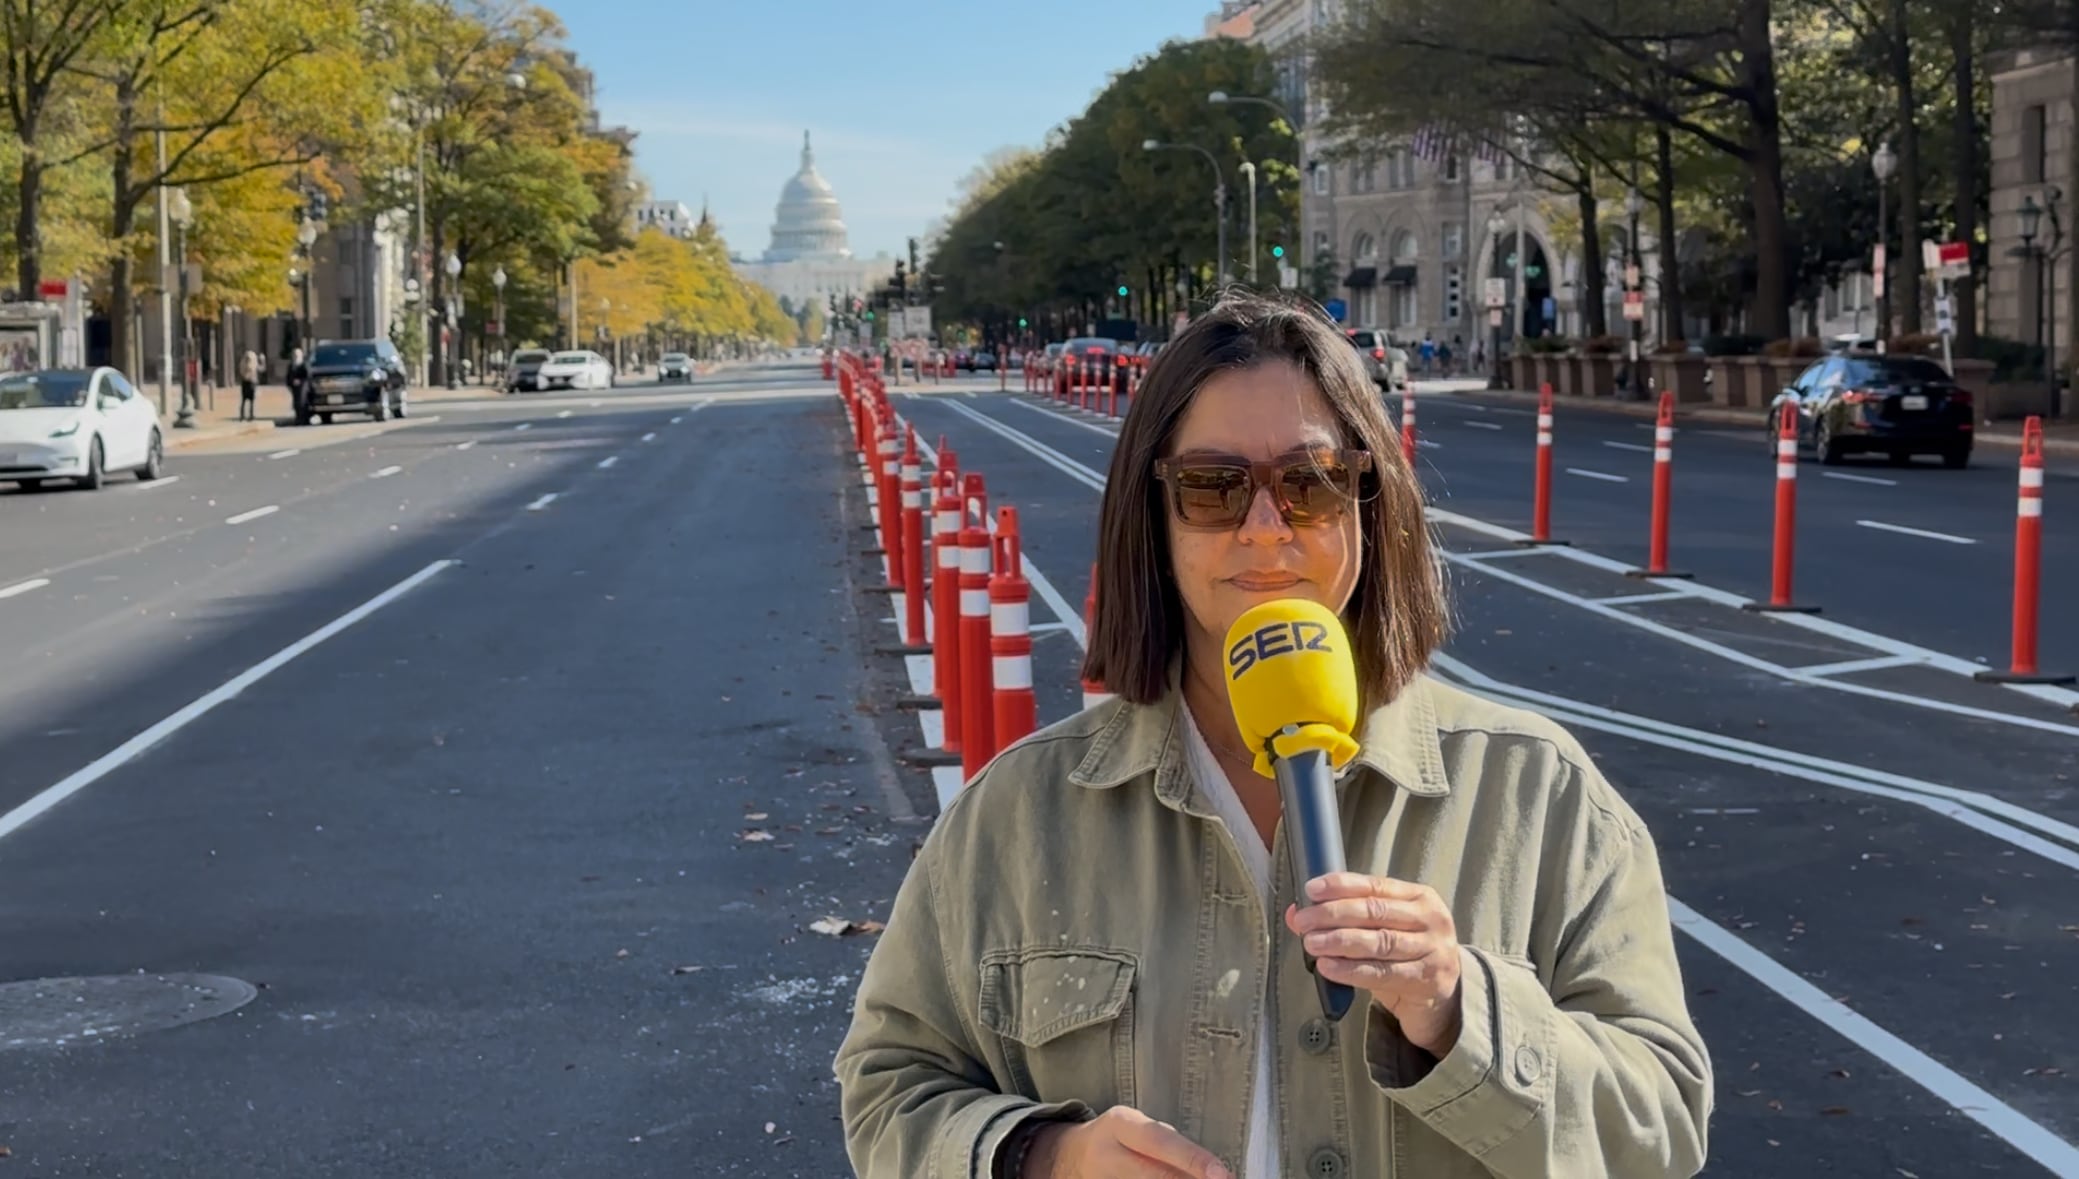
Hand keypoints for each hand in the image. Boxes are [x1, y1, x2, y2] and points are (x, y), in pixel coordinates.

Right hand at [1024, 1107, 1228, 1178]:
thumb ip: (1168, 1144)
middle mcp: (1109, 1154)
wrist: (1070, 1157)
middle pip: (1156, 1176)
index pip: (1160, 1141)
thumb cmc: (1118, 1139)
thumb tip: (1208, 1169)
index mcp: (1120, 1125)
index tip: (1221, 1173)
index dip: (1193, 1158)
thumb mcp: (1137, 1128)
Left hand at [1285, 872, 1464, 1056]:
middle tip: (1304, 921)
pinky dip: (1351, 970)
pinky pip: (1381, 972)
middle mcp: (1431, 919)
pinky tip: (1328, 967)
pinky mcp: (1427, 979)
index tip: (1311, 890)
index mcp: (1420, 897)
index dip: (1341, 885)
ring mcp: (1433, 949)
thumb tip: (1295, 914)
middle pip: (1375, 912)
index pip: (1375, 885)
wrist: (1441, 1000)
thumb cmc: (1405, 957)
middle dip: (1333, 914)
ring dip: (1339, 941)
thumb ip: (1344, 920)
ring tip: (1311, 943)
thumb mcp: (1381, 932)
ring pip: (1378, 941)